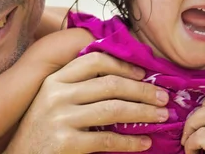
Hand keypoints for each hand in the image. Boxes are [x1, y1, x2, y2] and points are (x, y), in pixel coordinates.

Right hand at [6, 52, 169, 152]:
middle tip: (164, 96)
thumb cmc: (41, 130)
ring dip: (143, 112)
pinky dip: (130, 141)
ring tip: (162, 116)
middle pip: (109, 84)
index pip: (94, 60)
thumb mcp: (51, 100)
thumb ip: (77, 86)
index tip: (143, 73)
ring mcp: (60, 118)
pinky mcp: (66, 143)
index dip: (123, 65)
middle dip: (142, 90)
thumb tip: (122, 78)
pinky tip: (145, 142)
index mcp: (55, 79)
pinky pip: (107, 140)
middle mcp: (56, 95)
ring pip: (113, 110)